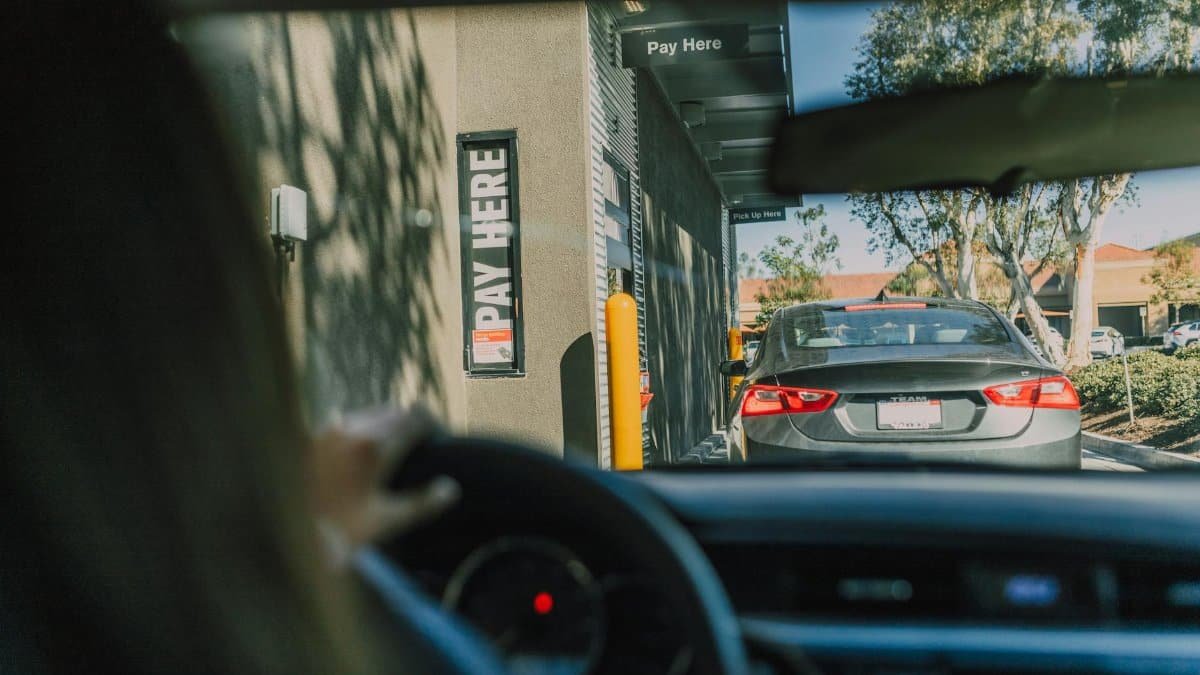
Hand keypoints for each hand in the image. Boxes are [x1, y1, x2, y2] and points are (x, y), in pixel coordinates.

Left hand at [309, 406, 458, 563]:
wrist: (302, 536)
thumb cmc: (349, 531)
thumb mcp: (391, 520)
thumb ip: (424, 504)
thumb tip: (452, 489)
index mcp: (374, 447)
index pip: (414, 421)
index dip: (431, 426)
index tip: (439, 434)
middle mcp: (352, 431)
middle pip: (394, 413)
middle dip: (411, 423)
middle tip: (422, 439)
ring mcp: (332, 432)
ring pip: (372, 414)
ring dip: (388, 423)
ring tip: (399, 442)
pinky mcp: (318, 438)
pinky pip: (349, 421)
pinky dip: (363, 428)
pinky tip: (368, 445)